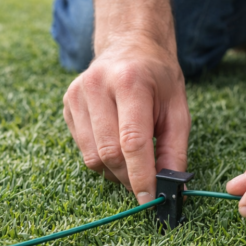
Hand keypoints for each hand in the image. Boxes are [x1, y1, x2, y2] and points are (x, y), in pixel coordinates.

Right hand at [63, 37, 190, 203]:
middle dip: (129, 178)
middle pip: (109, 153)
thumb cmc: (158, 79)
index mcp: (131, 82)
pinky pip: (83, 149)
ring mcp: (77, 95)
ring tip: (133, 162)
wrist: (130, 44)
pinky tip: (116, 142)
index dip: (141, 177)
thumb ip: (175, 150)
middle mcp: (97, 86)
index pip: (132, 142)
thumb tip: (173, 188)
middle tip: (146, 184)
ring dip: (115, 172)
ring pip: (92, 157)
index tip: (150, 200)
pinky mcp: (68, 104)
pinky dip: (102, 158)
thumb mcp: (178, 109)